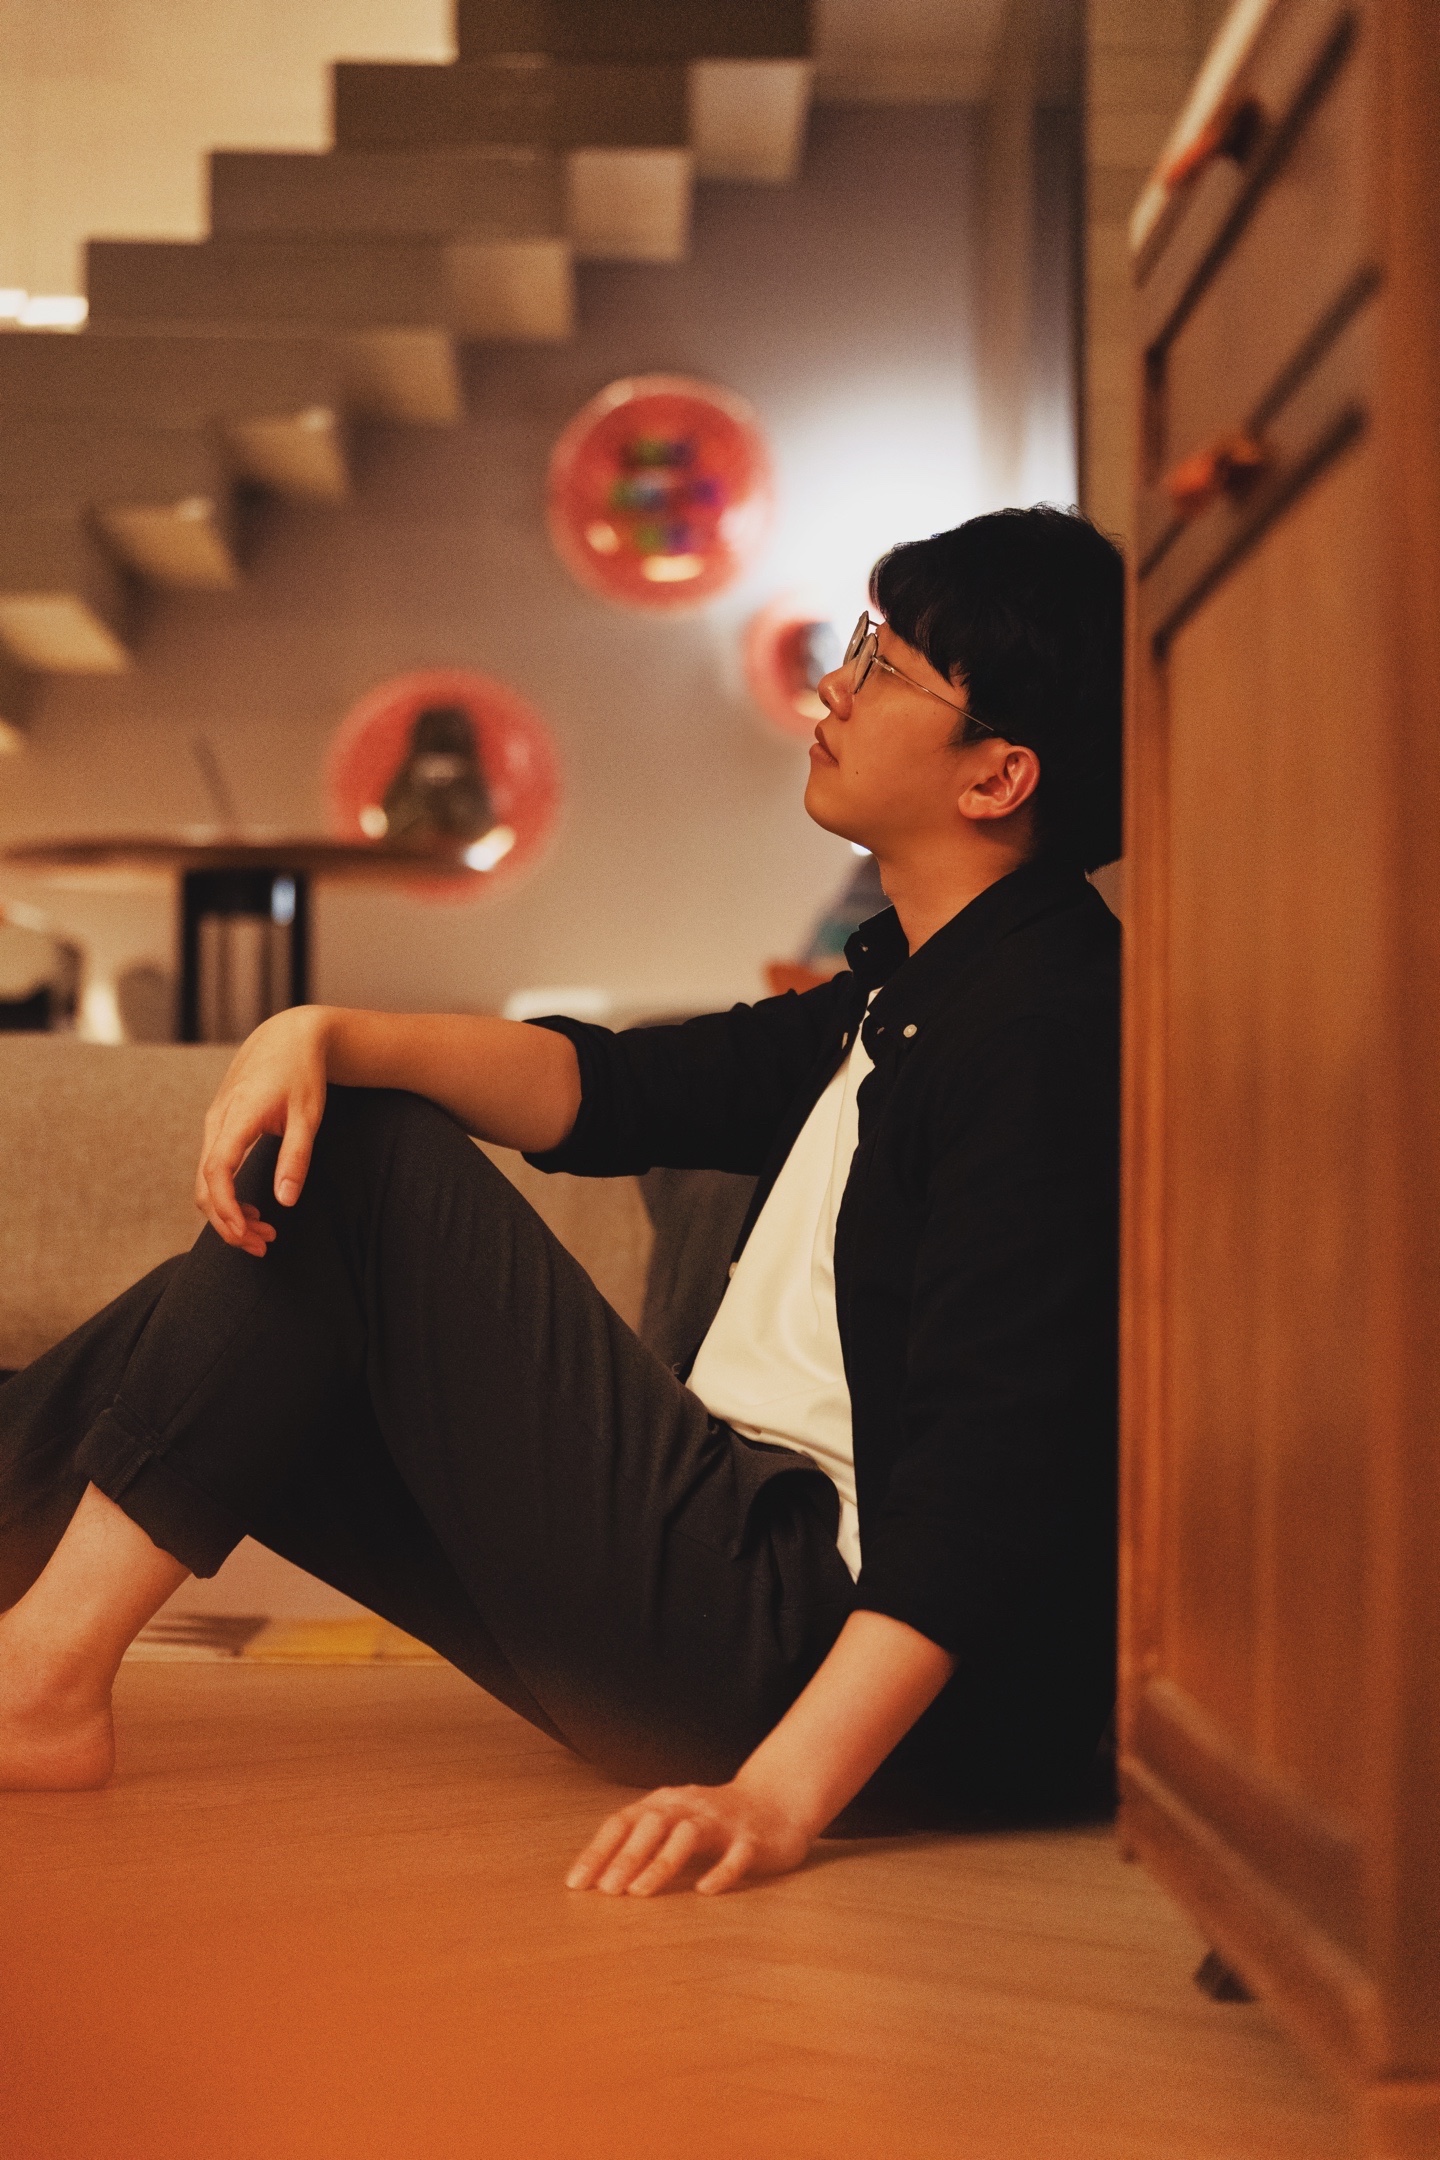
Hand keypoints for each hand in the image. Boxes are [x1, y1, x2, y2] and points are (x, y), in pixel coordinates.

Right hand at [194, 1006, 331, 1252]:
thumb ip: (296, 1157)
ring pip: (206, 1180)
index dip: (225, 1208)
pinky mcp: (219, 1127)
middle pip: (205, 1185)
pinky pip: (213, 1169)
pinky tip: (253, 1210)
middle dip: (227, 1222)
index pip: (217, 1171)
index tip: (245, 1235)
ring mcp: (214, 1124)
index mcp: (238, 1115)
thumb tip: (285, 1202)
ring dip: (228, 1212)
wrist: (287, 1036)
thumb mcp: (309, 1115)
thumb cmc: (302, 1074)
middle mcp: (217, 1121)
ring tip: (264, 1234)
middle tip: (262, 1247)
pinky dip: (227, 1195)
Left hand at [565, 1779, 814, 1897]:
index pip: (623, 1822)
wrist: (776, 1802)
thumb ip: (640, 1844)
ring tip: (640, 1892)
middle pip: (652, 1825)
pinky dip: (721, 1871)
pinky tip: (705, 1890)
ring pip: (689, 1836)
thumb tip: (595, 1880)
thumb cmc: (711, 1822)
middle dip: (627, 1856)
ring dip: (662, 1862)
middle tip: (606, 1890)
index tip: (576, 1884)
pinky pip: (736, 1854)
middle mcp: (689, 1807)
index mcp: (664, 1803)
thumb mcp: (672, 1824)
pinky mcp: (753, 1839)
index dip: (598, 1851)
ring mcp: (722, 1821)